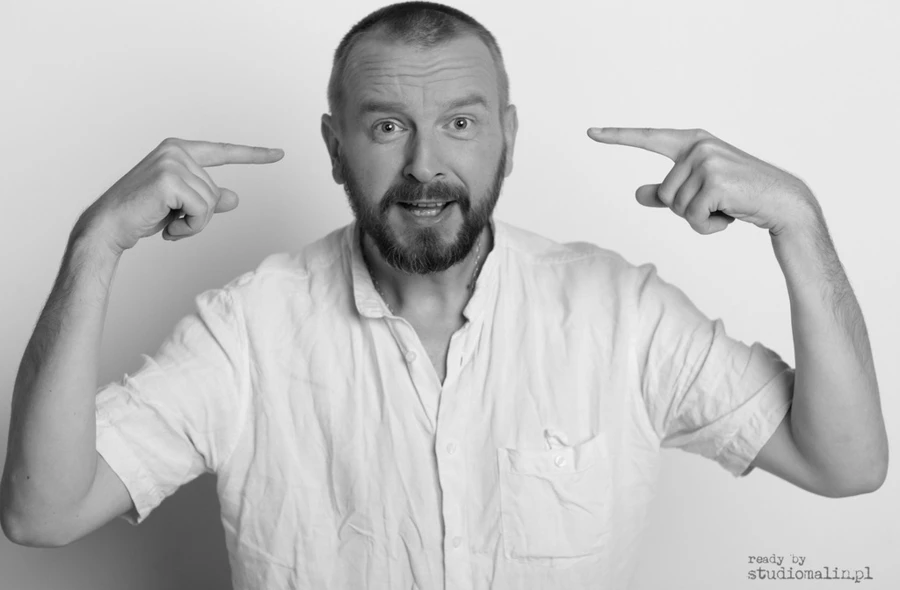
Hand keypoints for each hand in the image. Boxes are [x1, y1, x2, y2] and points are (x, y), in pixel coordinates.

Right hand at [74, 137, 283, 254]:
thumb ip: (208, 199)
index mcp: (179, 150)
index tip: (280, 154)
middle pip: (216, 191)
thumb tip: (234, 197)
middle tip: (171, 219)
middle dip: (199, 215)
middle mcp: (176, 150)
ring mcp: (172, 162)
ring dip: (193, 223)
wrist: (110, 226)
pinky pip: (203, 211)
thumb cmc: (143, 214)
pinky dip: (190, 227)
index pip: (224, 152)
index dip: (254, 155)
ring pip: (211, 203)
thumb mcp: (181, 206)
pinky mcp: (170, 178)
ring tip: (167, 222)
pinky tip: (168, 226)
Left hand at [587, 127, 814, 236]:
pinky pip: (692, 218)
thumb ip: (667, 192)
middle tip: (717, 204)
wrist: (781, 203)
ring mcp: (707, 161)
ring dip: (699, 219)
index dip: (617, 137)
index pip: (648, 138)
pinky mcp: (716, 181)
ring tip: (725, 208)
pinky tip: (730, 215)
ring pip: (676, 208)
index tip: (590, 132)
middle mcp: (698, 147)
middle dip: (686, 210)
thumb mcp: (698, 192)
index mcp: (692, 143)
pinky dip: (709, 226)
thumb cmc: (739, 196)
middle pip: (664, 194)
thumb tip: (637, 193)